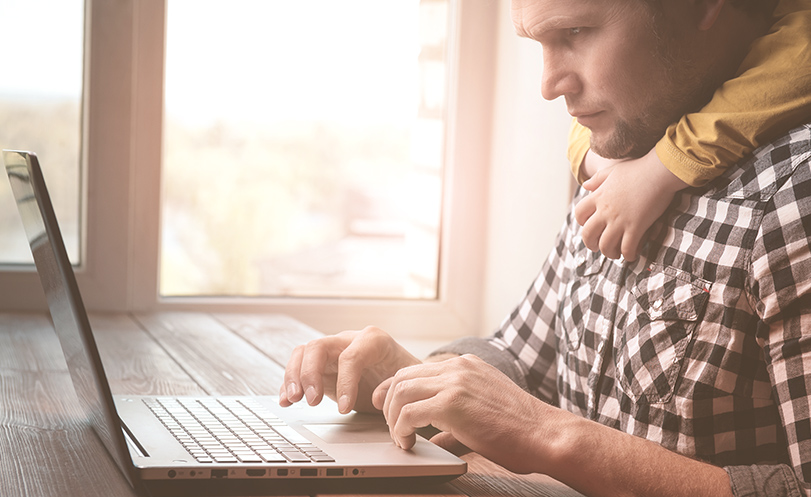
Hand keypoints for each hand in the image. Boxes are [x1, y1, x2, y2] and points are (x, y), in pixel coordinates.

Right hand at [280, 326, 420, 413]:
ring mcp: (333, 351)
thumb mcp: (408, 379)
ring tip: (293, 400)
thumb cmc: (405, 375)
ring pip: (303, 353)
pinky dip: (289, 383)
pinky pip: (299, 366)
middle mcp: (349, 340)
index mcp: (373, 340)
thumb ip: (394, 385)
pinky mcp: (322, 366)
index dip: (345, 382)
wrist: (401, 375)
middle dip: (310, 374)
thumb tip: (377, 395)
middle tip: (311, 401)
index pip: (351, 356)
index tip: (345, 409)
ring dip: (294, 376)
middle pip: (319, 347)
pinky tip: (286, 400)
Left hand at [373, 354, 548, 473]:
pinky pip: (409, 412)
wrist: (546, 435)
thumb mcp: (483, 414)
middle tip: (387, 424)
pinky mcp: (453, 403)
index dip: (394, 387)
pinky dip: (401, 429)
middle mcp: (458, 367)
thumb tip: (434, 441)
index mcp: (466, 365)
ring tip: (400, 438)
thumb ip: (454, 423)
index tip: (383, 403)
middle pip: (403, 376)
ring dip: (393, 418)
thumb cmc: (521, 432)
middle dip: (388, 401)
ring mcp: (455, 381)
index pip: (417, 368)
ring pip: (401, 391)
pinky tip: (408, 443)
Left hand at [574, 148, 686, 259]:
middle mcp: (605, 211)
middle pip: (588, 234)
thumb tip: (586, 185)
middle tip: (597, 246)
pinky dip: (628, 255)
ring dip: (609, 253)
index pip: (579, 214)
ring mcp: (620, 221)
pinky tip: (631, 254)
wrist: (659, 171)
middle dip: (590, 244)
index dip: (582, 222)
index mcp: (598, 197)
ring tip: (615, 253)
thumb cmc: (639, 169)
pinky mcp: (636, 227)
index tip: (589, 225)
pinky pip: (627, 248)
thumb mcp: (613, 171)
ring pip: (605, 246)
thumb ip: (598, 179)